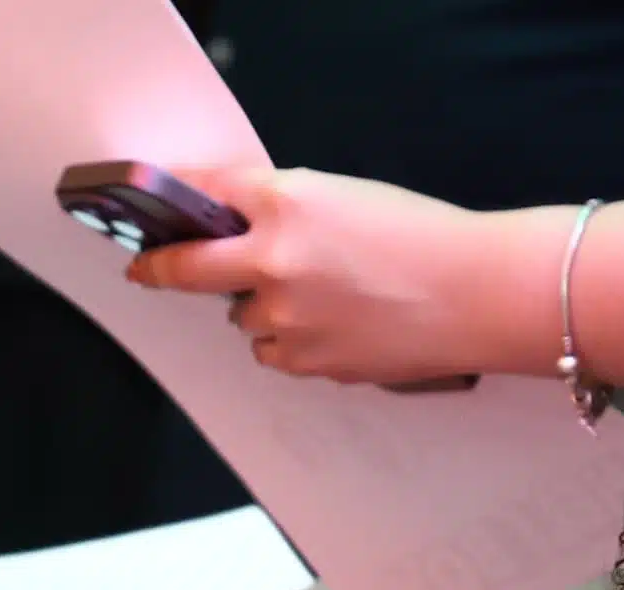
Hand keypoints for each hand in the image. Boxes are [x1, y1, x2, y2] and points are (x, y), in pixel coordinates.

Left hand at [121, 162, 496, 386]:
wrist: (477, 293)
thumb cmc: (424, 238)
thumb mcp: (347, 196)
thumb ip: (284, 207)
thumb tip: (235, 224)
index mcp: (286, 201)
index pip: (207, 195)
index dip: (178, 200)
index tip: (154, 212)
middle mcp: (272, 259)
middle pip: (187, 268)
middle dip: (160, 268)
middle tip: (146, 269)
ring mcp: (284, 317)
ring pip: (242, 317)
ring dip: (262, 307)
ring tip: (321, 296)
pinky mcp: (304, 361)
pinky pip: (274, 352)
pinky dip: (290, 341)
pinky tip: (335, 325)